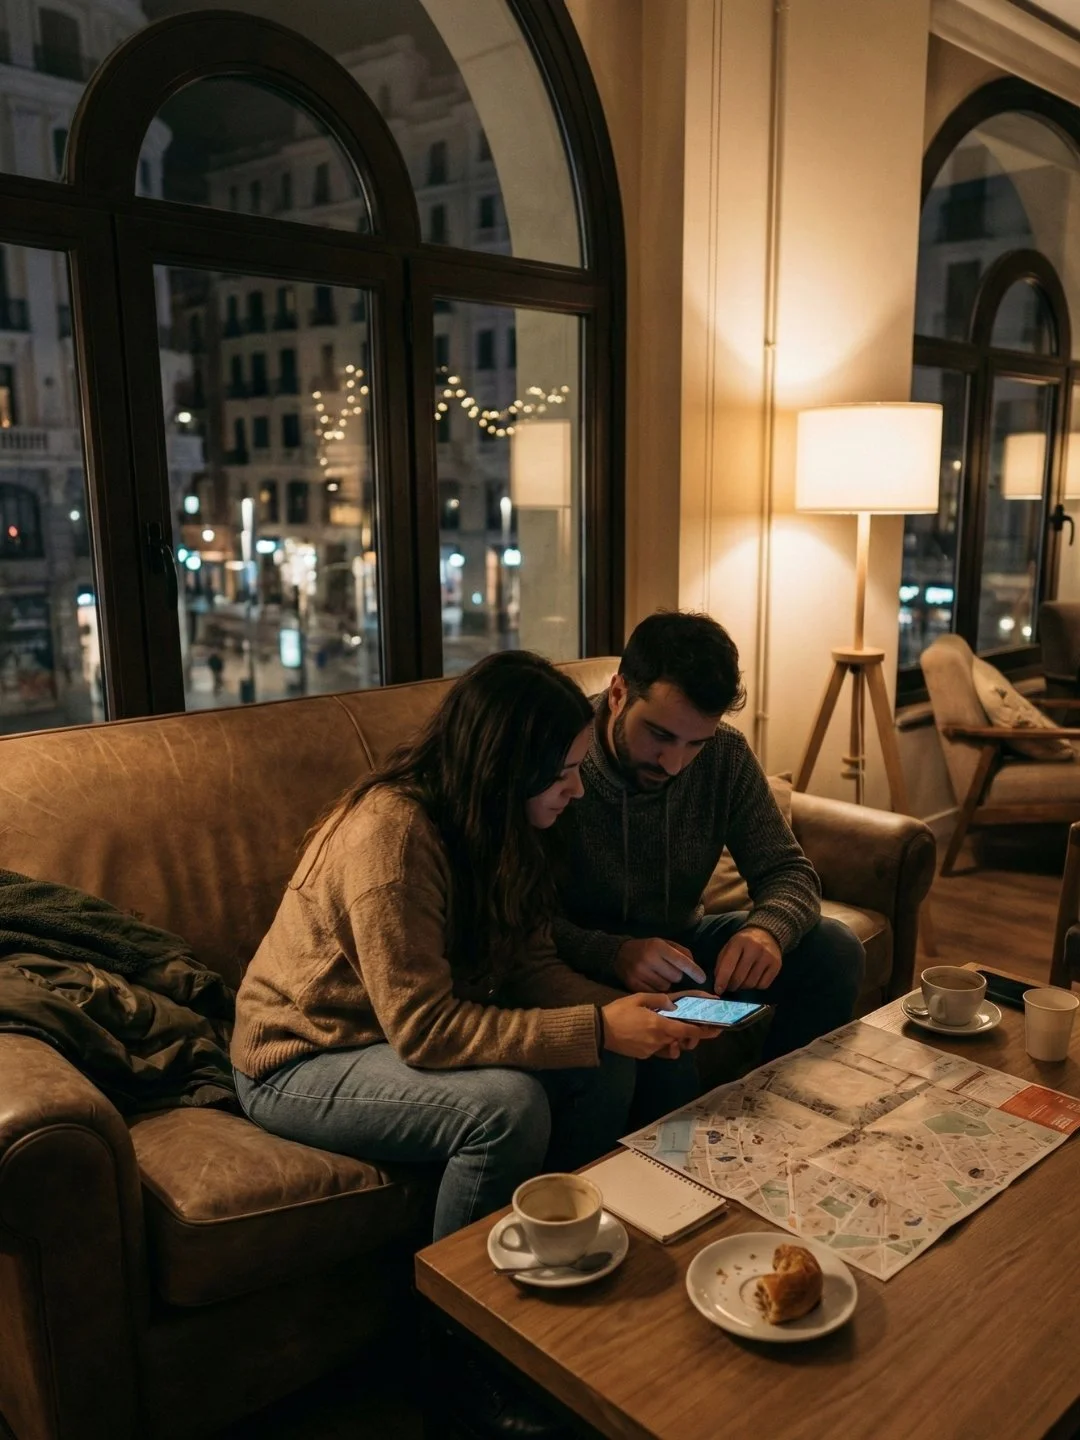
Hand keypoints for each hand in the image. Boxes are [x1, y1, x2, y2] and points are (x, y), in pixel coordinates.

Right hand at [600, 993, 719, 1059]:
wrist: (600, 1031)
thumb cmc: (619, 1012)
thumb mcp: (638, 998)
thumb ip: (659, 999)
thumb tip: (674, 1004)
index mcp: (660, 1026)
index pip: (688, 1031)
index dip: (703, 1031)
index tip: (715, 1029)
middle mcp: (659, 1041)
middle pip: (682, 1041)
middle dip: (690, 1037)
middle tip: (695, 1028)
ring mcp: (652, 1050)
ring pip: (672, 1047)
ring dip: (675, 1040)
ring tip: (671, 1031)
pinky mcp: (644, 1056)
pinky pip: (659, 1050)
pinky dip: (661, 1043)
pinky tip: (652, 1034)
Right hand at [614, 937, 705, 992]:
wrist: (619, 954)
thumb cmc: (647, 948)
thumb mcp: (663, 943)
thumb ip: (681, 952)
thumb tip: (694, 965)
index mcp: (658, 947)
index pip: (681, 961)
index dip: (694, 971)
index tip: (702, 978)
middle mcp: (649, 959)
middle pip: (675, 977)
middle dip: (676, 976)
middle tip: (667, 970)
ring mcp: (640, 973)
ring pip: (666, 986)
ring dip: (666, 983)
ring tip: (658, 975)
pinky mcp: (634, 984)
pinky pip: (655, 993)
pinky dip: (657, 990)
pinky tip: (651, 982)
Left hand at [713, 926, 781, 994]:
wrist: (766, 934)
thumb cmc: (743, 943)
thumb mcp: (729, 947)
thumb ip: (721, 964)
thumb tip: (719, 985)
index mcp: (739, 942)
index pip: (728, 965)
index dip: (722, 980)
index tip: (718, 990)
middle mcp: (754, 948)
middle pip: (740, 977)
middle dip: (732, 986)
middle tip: (729, 987)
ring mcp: (767, 956)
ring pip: (751, 983)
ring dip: (743, 987)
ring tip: (741, 982)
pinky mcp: (777, 965)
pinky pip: (763, 985)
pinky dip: (755, 986)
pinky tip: (753, 979)